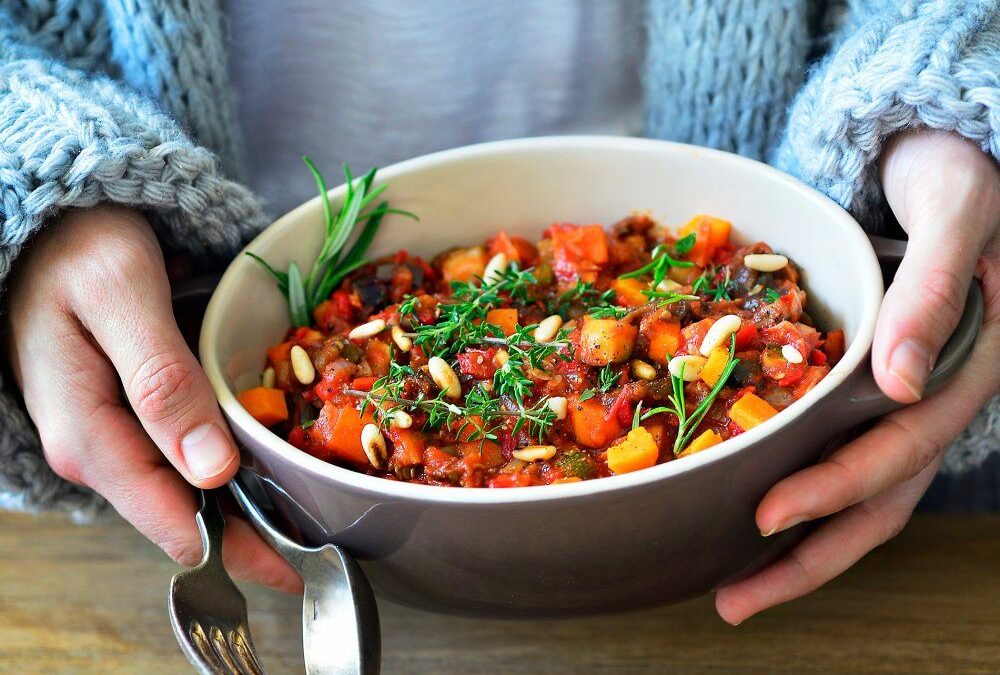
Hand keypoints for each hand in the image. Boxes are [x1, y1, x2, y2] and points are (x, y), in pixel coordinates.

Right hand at [8, 205, 300, 592]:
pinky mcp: (132, 419)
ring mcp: (116, 438)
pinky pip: (187, 458)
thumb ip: (162, 381)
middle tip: (334, 544)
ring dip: (253, 507)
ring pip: (193, 492)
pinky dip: (235, 466)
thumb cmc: (79, 248)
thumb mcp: (121, 296)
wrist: (48, 226)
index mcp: (91, 439)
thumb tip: (212, 471)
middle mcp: (101, 453)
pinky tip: (277, 465)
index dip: (246, 553)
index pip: (177, 527)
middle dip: (260, 537)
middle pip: (190, 520)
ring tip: (321, 514)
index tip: (310, 567)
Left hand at [716, 129, 999, 622]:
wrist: (946, 156)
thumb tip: (904, 383)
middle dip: (806, 555)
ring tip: (734, 587)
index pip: (898, 449)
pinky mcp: (874, 389)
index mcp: (968, 367)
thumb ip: (935, 289)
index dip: (834, 488)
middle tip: (732, 602)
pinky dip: (801, 493)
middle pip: (877, 500)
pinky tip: (750, 516)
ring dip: (801, 547)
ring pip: (861, 494)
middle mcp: (936, 398)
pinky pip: (840, 453)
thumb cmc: (958, 174)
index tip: (767, 516)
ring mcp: (908, 400)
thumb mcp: (956, 212)